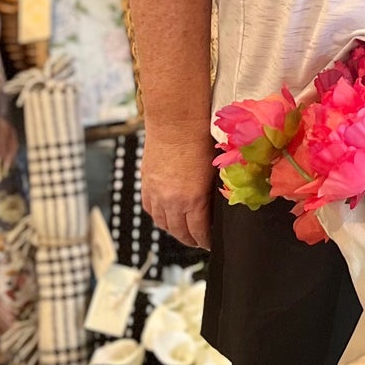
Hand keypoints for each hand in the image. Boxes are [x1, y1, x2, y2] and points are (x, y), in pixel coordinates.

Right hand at [142, 124, 215, 248]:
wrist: (176, 121)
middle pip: (179, 233)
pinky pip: (150, 210)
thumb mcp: (216, 171)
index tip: (211, 242)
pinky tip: (166, 215)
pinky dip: (159, 216)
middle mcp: (171, 201)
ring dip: (174, 230)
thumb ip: (214, 193)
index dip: (206, 241)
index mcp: (194, 199)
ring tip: (184, 231)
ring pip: (163, 224)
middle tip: (199, 241)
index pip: (199, 232)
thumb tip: (218, 206)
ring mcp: (156, 194)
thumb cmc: (200, 139)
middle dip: (191, 240)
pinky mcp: (146, 184)